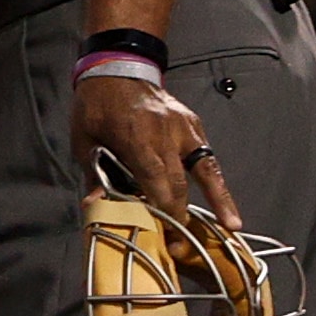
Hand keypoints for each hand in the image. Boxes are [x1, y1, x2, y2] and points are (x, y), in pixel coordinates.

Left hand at [73, 72, 237, 230]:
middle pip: (178, 182)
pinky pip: (207, 159)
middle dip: (179, 215)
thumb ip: (95, 173)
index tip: (162, 234)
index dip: (160, 209)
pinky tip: (228, 207)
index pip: (154, 180)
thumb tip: (97, 206)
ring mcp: (183, 129)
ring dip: (216, 201)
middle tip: (178, 245)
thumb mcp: (85, 138)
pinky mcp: (194, 127)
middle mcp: (165, 133)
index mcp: (136, 136)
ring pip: (202, 170)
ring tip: (230, 227)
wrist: (118, 69)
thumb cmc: (97, 105)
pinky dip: (218, 184)